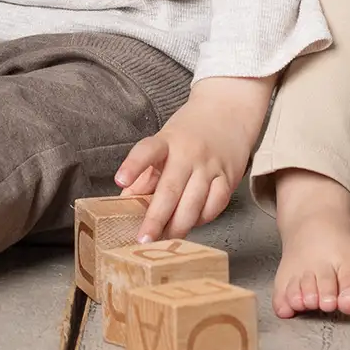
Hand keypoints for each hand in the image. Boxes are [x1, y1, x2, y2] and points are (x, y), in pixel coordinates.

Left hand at [116, 76, 273, 240]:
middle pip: (170, 189)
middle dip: (156, 218)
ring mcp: (209, 166)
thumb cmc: (190, 131)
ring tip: (166, 240)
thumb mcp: (163, 143)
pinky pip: (216, 204)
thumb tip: (123, 205)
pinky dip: (204, 218)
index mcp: (166, 142)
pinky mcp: (228, 177)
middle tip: (144, 239)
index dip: (133, 165)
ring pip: (194, 202)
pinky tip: (194, 224)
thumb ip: (144, 173)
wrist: (229, 109)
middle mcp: (188, 153)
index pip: (147, 151)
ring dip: (179, 226)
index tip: (120, 180)